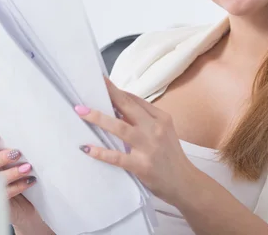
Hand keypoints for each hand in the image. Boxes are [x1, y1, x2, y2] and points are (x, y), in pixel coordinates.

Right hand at [0, 132, 44, 229]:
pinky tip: (30, 180)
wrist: (20, 209)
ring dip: (12, 172)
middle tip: (17, 153)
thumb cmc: (13, 183)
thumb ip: (8, 156)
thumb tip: (19, 142)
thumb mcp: (8, 167)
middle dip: (0, 158)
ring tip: (27, 167)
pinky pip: (6, 193)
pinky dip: (20, 185)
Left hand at [74, 77, 197, 204]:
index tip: (101, 84)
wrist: (185, 183)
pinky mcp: (142, 166)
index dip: (116, 91)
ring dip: (98, 118)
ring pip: (120, 127)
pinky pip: (117, 157)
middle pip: (127, 107)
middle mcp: (155, 129)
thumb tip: (119, 108)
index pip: (135, 100)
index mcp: (161, 118)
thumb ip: (145, 119)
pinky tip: (87, 148)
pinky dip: (101, 152)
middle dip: (108, 94)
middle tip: (90, 85)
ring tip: (81, 111)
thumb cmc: (170, 156)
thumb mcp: (163, 131)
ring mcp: (148, 147)